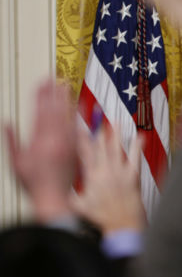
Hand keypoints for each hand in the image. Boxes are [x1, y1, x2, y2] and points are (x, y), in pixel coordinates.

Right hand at [4, 80, 75, 222]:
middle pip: (56, 111)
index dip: (41, 96)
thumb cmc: (33, 183)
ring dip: (67, 101)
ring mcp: (68, 145)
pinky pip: (78, 129)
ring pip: (68, 118)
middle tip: (56, 79)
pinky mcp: (77, 150)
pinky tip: (80, 107)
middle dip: (55, 94)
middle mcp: (55, 141)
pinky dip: (78, 116)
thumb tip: (6, 123)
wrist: (53, 198)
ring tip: (67, 87)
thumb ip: (11, 142)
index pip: (40, 112)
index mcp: (39, 142)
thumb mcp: (16, 163)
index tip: (42, 83)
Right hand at [72, 127, 144, 234]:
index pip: (84, 153)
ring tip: (115, 122)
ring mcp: (120, 172)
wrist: (121, 224)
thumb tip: (60, 189)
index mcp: (91, 177)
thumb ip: (70, 194)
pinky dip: (137, 147)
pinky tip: (140, 136)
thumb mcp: (78, 206)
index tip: (79, 127)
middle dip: (98, 131)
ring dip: (115, 135)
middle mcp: (105, 171)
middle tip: (96, 118)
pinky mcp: (133, 176)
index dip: (81, 139)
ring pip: (116, 149)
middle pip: (100, 147)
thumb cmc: (101, 217)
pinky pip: (135, 158)